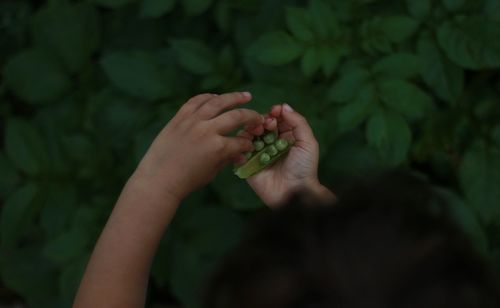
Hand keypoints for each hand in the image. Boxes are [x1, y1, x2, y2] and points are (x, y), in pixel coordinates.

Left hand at [134, 92, 263, 201]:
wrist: (158, 179)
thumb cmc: (186, 181)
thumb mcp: (212, 172)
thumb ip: (227, 159)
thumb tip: (240, 154)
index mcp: (218, 148)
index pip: (241, 142)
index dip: (249, 144)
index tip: (251, 144)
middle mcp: (208, 130)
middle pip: (236, 116)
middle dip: (251, 116)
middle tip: (258, 117)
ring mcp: (192, 121)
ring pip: (217, 102)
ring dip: (234, 97)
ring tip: (246, 96)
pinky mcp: (179, 117)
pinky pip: (196, 101)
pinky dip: (208, 97)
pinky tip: (217, 97)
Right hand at [238, 103, 333, 206]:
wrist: (293, 191)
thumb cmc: (304, 168)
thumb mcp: (308, 142)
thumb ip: (298, 122)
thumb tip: (284, 106)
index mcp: (286, 137)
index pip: (276, 119)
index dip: (275, 113)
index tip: (275, 112)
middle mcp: (271, 144)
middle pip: (261, 125)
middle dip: (262, 120)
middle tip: (267, 124)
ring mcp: (258, 153)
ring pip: (248, 134)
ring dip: (251, 129)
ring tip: (258, 132)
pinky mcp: (248, 163)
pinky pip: (239, 150)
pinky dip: (241, 143)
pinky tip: (249, 143)